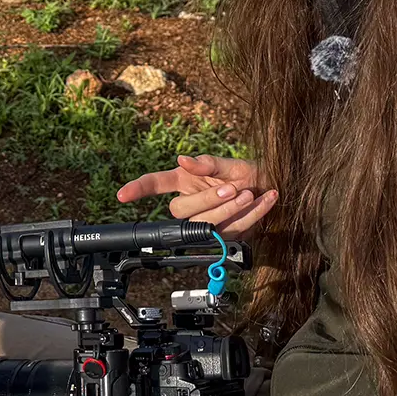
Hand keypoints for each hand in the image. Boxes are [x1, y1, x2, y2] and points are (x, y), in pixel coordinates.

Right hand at [116, 154, 275, 235]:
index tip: (122, 195)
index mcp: (185, 180)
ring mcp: (206, 221)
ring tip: (250, 194)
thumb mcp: (230, 163)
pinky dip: (251, 216)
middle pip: (182, 210)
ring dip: (230, 210)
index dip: (138, 188)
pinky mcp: (225, 236)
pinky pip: (232, 231)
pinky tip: (264, 200)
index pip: (156, 184)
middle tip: (233, 188)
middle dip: (209, 200)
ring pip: (206, 225)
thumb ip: (208, 163)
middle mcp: (191, 202)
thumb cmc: (248, 173)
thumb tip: (183, 160)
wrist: (274, 188)